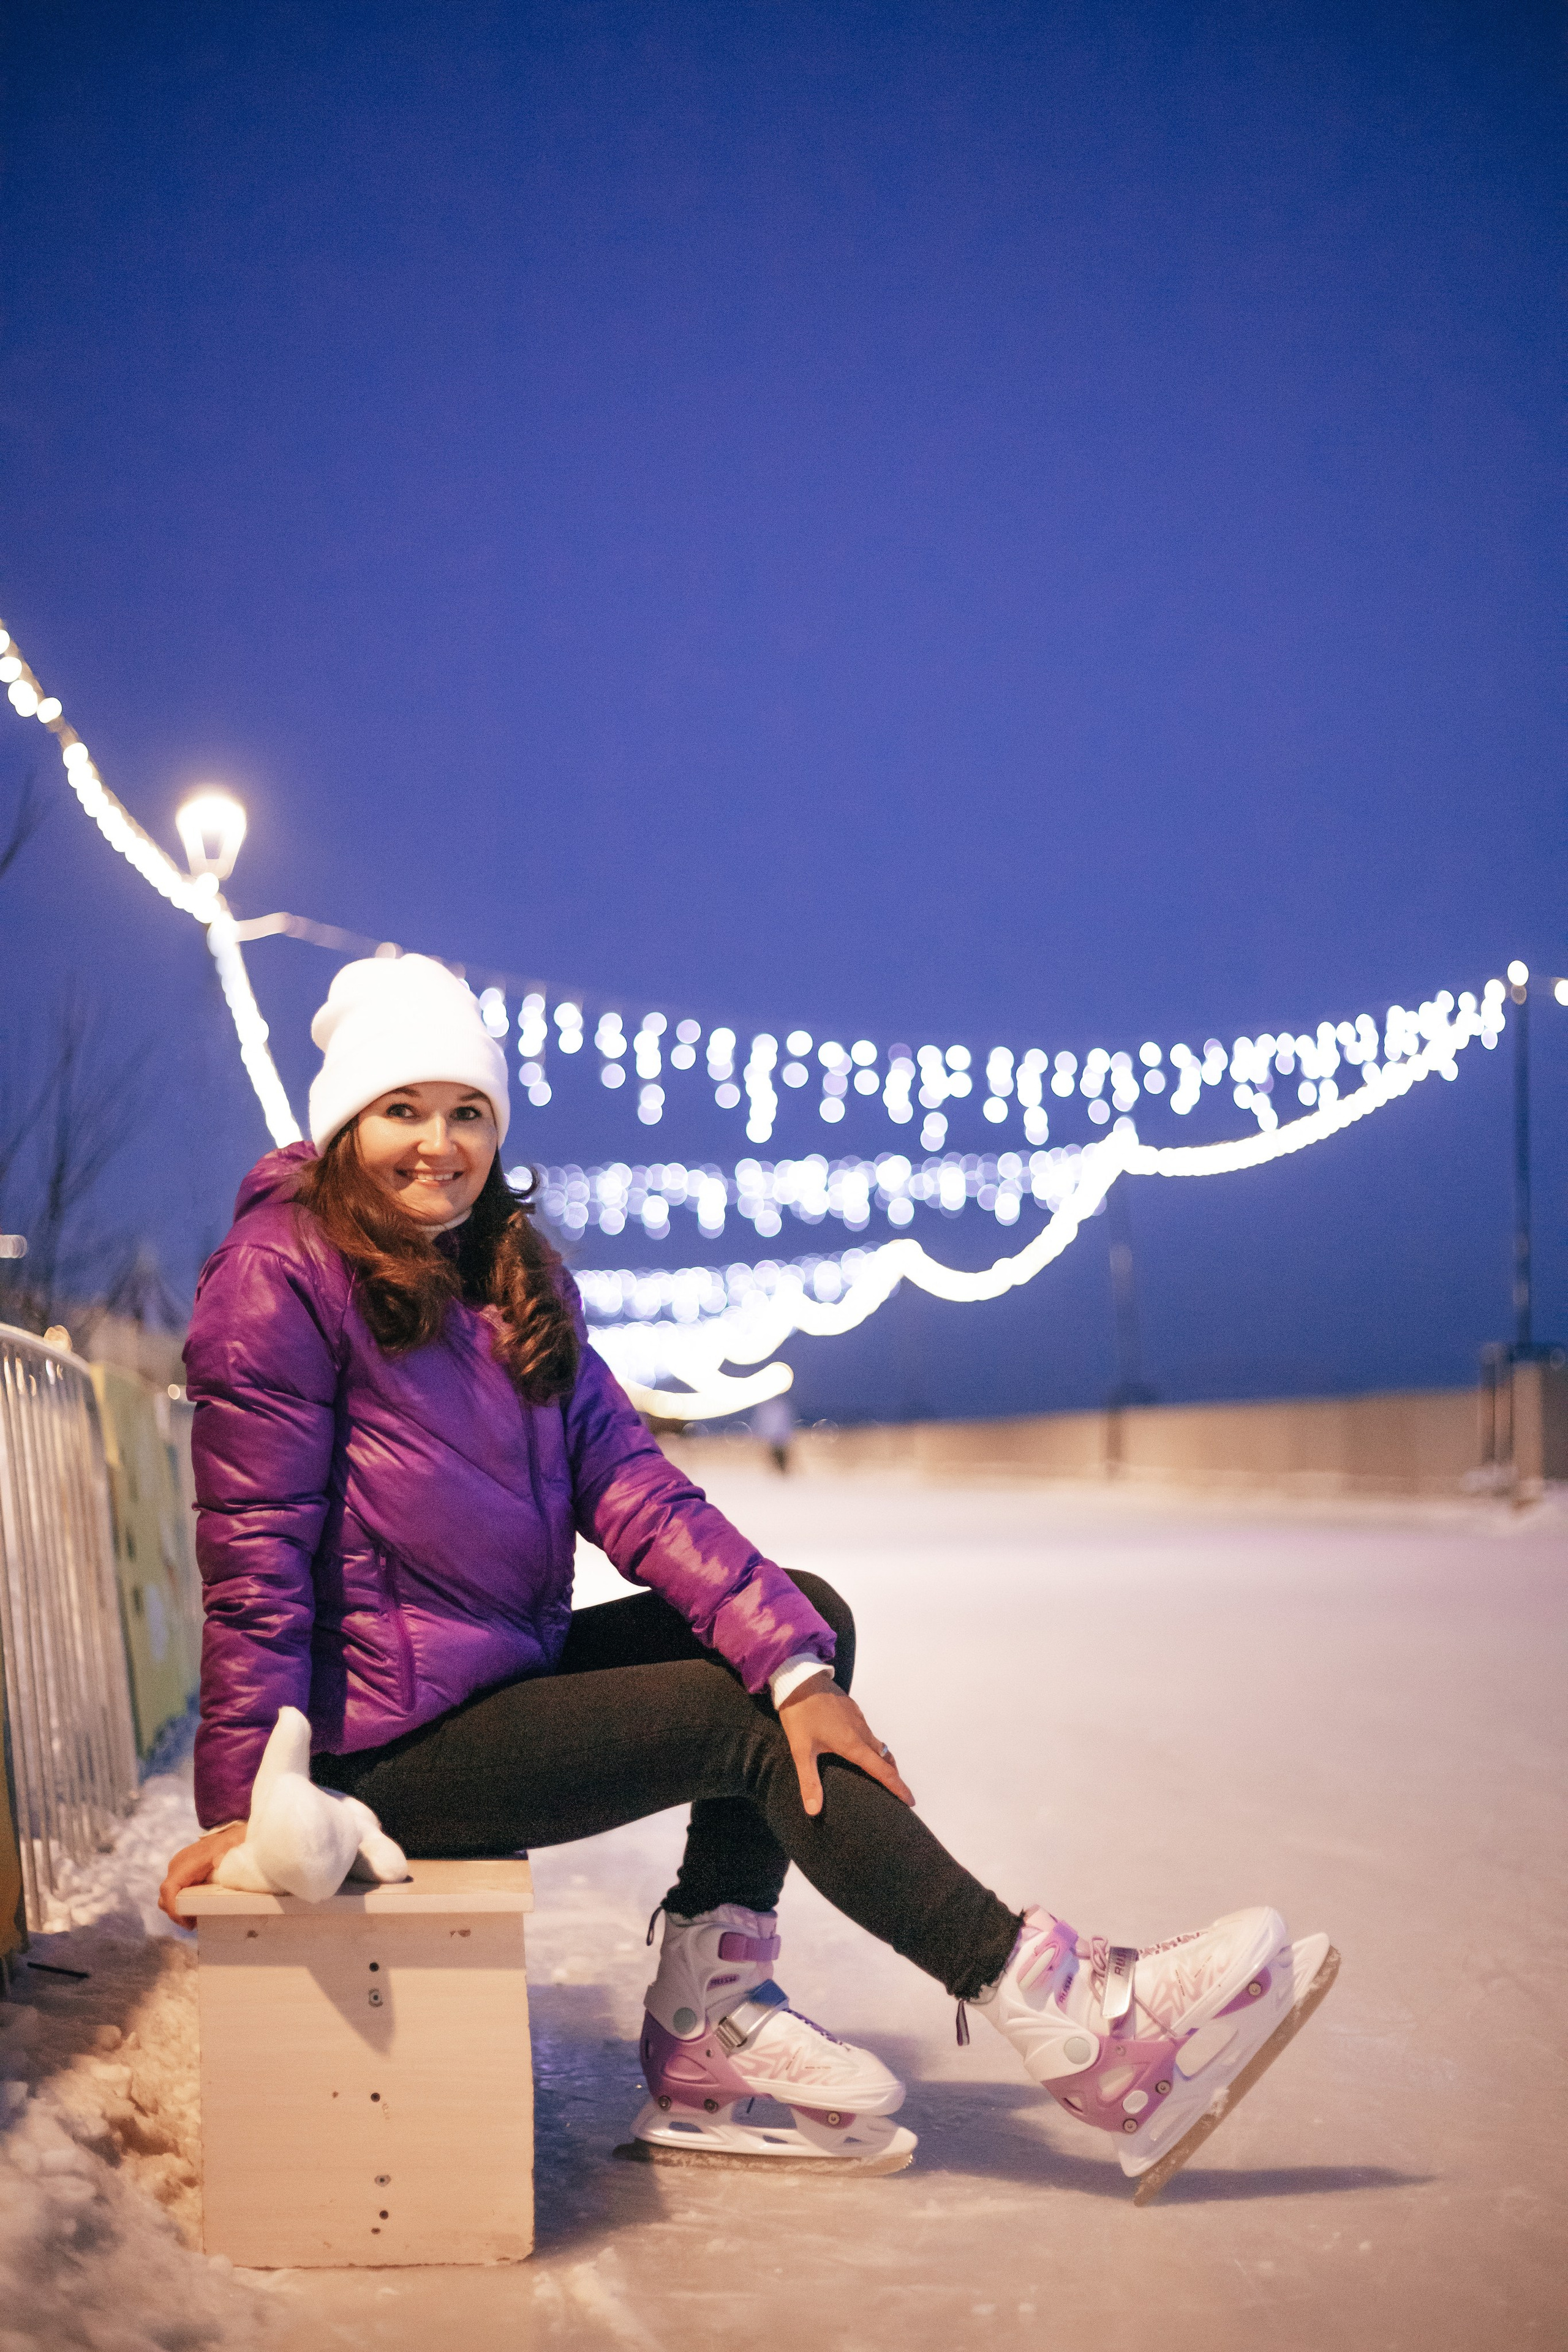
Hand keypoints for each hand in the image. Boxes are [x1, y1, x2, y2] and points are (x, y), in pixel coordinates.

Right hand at [158, 1822, 246, 1924]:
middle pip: (166, 1897)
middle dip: (176, 1913)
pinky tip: (196, 1909)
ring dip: (178, 1909)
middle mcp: (178, 1866)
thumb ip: (225, 1852)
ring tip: (196, 1919)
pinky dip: (182, 1903)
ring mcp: (179, 1869)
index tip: (187, 1923)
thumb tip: (219, 1860)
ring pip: (169, 1896)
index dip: (173, 1908)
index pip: (168, 1889)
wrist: (230, 1834)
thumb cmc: (231, 1842)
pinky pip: (176, 1891)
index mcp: (186, 1863)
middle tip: (194, 1924)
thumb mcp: (232, 1847)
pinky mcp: (183, 1873)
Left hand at [778, 1672, 914, 1817]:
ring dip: (881, 1760)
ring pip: (877, 1743)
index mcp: (853, 1744)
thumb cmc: (800, 1715)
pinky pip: (867, 1731)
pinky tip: (858, 1749)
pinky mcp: (852, 1708)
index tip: (911, 1801)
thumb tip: (813, 1811)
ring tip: (878, 1774)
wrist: (800, 1679)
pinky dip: (870, 1745)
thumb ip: (809, 1781)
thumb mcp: (801, 1751)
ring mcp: (858, 1718)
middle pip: (885, 1757)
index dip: (898, 1787)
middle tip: (896, 1792)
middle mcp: (861, 1731)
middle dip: (893, 1776)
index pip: (882, 1771)